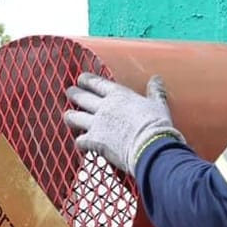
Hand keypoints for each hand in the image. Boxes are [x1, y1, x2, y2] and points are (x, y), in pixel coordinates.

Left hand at [63, 73, 183, 175]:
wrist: (151, 147)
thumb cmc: (157, 126)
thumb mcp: (158, 105)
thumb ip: (155, 91)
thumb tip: (157, 79)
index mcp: (119, 95)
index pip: (96, 83)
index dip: (86, 80)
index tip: (81, 78)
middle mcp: (104, 107)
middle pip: (81, 97)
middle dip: (74, 94)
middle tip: (70, 92)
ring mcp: (97, 124)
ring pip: (74, 117)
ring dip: (70, 117)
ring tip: (69, 117)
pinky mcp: (94, 141)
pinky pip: (79, 141)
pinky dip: (79, 142)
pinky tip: (81, 144)